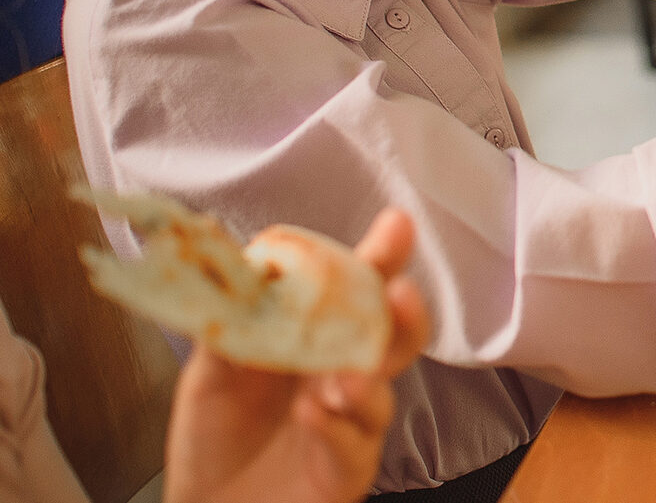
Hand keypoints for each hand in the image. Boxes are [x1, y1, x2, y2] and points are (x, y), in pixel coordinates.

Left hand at [162, 210, 429, 502]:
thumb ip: (230, 322)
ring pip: (383, 393)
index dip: (382, 258)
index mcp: (318, 339)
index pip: (358, 291)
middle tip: (399, 295)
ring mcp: (352, 423)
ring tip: (342, 379)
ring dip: (366, 381)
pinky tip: (313, 416)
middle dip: (405, 313)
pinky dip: (336, 429)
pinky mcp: (347, 469)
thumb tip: (242, 265)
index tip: (397, 225)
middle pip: (395, 336)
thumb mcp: (210, 371)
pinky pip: (356, 446)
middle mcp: (344, 375)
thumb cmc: (216, 437)